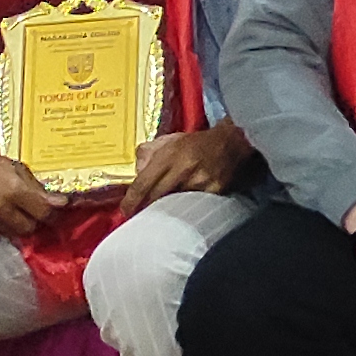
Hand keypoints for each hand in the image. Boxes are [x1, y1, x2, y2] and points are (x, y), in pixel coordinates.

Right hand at [0, 125, 59, 237]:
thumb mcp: (14, 166)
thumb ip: (36, 186)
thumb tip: (61, 202)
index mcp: (14, 189)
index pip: (44, 212)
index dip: (53, 213)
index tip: (56, 209)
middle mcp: (1, 208)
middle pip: (31, 227)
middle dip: (36, 220)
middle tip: (34, 211)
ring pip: (14, 233)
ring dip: (19, 225)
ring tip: (16, 212)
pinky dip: (2, 227)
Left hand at [126, 122, 248, 202]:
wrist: (230, 143)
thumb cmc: (196, 143)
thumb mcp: (169, 140)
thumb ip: (148, 153)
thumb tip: (135, 171)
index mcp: (170, 155)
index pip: (144, 182)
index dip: (131, 200)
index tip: (125, 210)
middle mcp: (183, 169)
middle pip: (156, 197)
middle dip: (145, 207)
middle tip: (138, 214)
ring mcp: (200, 181)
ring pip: (174, 203)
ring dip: (165, 209)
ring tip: (160, 213)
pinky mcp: (214, 191)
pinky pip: (193, 204)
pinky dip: (185, 208)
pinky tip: (182, 209)